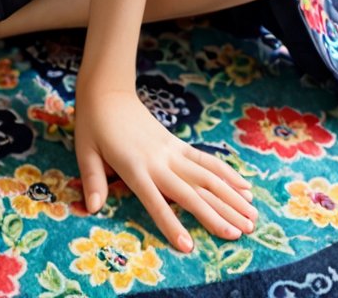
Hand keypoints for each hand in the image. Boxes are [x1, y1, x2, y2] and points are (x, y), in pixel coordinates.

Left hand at [74, 84, 253, 251]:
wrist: (108, 92)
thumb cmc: (94, 125)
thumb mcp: (85, 151)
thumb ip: (93, 180)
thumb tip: (92, 208)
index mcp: (135, 167)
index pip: (156, 201)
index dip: (171, 224)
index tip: (188, 246)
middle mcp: (159, 160)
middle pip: (191, 191)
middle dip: (217, 214)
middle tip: (241, 233)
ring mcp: (171, 150)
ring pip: (206, 176)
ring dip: (230, 196)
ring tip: (252, 215)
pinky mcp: (177, 143)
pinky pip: (204, 160)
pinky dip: (226, 173)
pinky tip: (244, 187)